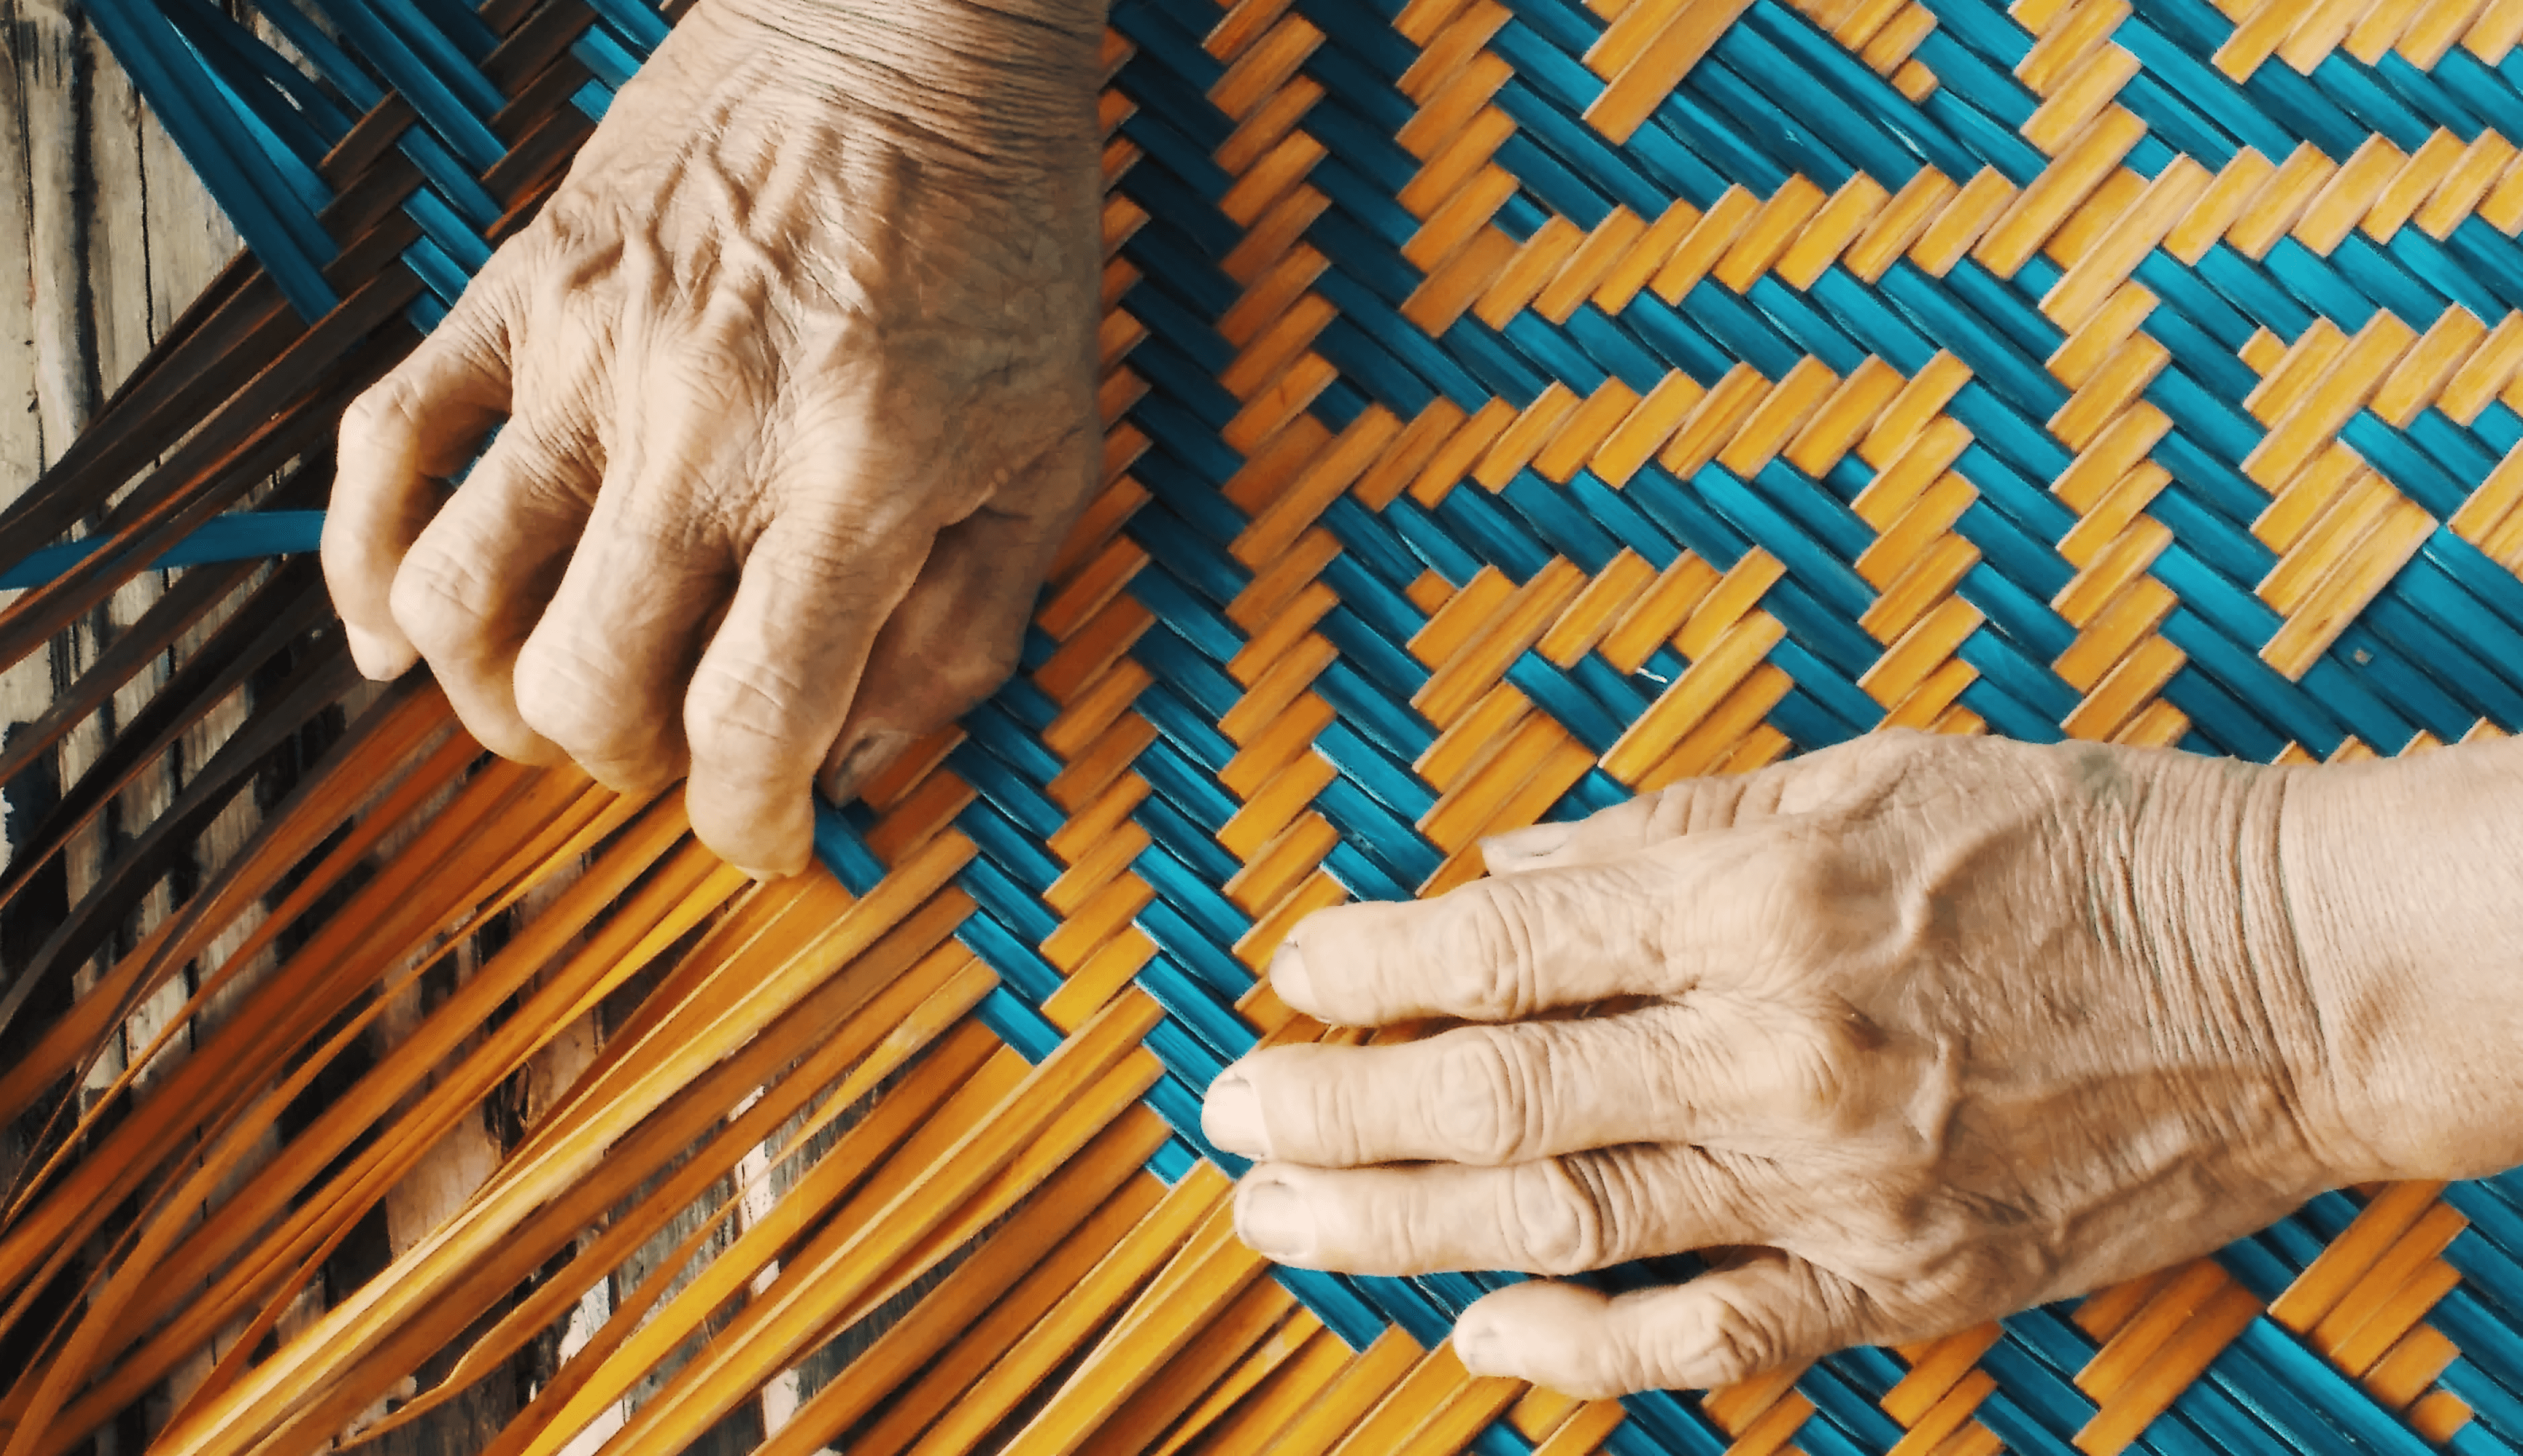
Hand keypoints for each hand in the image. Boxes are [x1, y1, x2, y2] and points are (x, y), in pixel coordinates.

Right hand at [324, 0, 1104, 873]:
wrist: (916, 27)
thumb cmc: (1003, 236)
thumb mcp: (1050, 451)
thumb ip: (970, 630)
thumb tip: (864, 770)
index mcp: (858, 474)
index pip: (751, 724)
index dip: (751, 828)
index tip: (773, 840)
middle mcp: (707, 424)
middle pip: (588, 687)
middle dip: (633, 767)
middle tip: (683, 746)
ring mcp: (592, 352)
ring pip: (460, 595)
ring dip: (499, 696)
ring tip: (561, 700)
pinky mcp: (520, 287)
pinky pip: (382, 445)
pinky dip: (362, 565)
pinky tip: (393, 639)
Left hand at [1199, 730, 2443, 1396]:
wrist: (2298, 974)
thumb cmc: (2081, 839)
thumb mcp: (1868, 771)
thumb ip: (1668, 829)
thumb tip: (1501, 869)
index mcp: (1766, 900)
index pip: (1503, 944)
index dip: (1368, 963)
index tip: (1283, 969)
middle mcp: (1784, 1050)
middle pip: (1496, 1101)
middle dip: (1331, 1113)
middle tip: (1223, 1119)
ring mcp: (1842, 1185)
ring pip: (1566, 1229)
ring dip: (1396, 1231)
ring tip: (1280, 1220)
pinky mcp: (1906, 1287)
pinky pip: (1712, 1343)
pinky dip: (1583, 1351)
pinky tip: (1477, 1338)